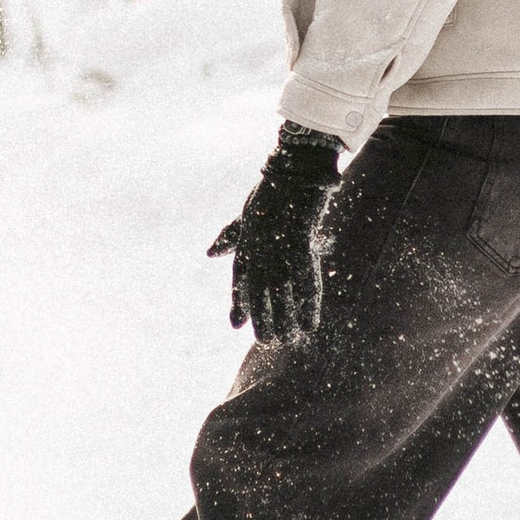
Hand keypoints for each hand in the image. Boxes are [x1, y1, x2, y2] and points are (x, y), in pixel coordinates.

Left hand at [208, 125, 343, 342]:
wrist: (290, 178)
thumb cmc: (268, 196)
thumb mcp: (244, 217)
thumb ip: (229, 237)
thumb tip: (210, 252)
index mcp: (246, 248)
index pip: (240, 283)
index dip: (238, 304)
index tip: (235, 324)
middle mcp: (260, 258)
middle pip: (260, 298)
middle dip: (262, 320)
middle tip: (265, 340)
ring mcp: (280, 258)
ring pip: (281, 300)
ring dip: (285, 322)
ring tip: (286, 340)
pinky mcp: (301, 256)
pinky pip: (305, 290)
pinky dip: (308, 309)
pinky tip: (309, 326)